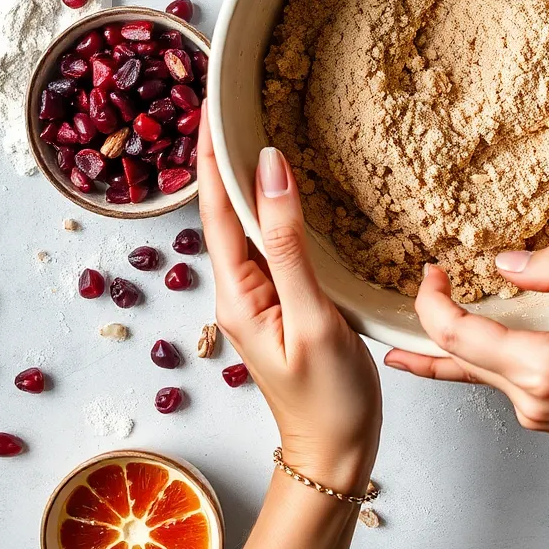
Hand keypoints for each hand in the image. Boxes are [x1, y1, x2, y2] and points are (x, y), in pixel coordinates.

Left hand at [198, 104, 381, 494]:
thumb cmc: (328, 397)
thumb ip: (288, 245)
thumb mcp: (311, 318)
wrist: (337, 451)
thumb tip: (272, 170)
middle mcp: (241, 287)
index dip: (212, 152)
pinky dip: (276, 203)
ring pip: (250, 220)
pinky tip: (288, 185)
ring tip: (250, 124)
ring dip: (248, 173)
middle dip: (224, 152)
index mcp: (237, 291)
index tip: (211, 101)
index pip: (218, 206)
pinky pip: (274, 239)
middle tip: (230, 97)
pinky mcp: (285, 297)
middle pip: (226, 207)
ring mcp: (262, 292)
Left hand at [385, 243, 548, 483]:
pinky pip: (495, 380)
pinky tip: (449, 353)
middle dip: (431, 315)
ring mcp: (535, 411)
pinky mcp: (546, 412)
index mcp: (542, 367)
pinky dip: (471, 357)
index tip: (433, 271)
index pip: (457, 334)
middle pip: (454, 356)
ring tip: (427, 310)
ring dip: (448, 336)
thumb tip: (508, 263)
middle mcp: (529, 397)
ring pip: (472, 370)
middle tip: (430, 276)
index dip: (432, 300)